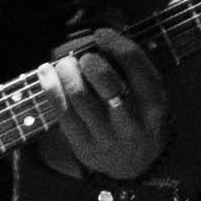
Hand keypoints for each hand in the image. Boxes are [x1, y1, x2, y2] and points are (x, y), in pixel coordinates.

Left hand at [35, 29, 170, 181]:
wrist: (132, 166)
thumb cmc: (137, 118)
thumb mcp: (148, 98)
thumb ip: (133, 71)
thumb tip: (102, 37)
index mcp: (154, 106)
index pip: (139, 69)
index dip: (118, 45)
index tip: (101, 34)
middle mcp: (133, 124)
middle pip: (109, 86)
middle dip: (92, 63)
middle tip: (84, 56)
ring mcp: (107, 137)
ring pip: (82, 98)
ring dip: (68, 73)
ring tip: (64, 63)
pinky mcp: (83, 146)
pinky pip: (62, 113)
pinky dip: (51, 88)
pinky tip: (45, 72)